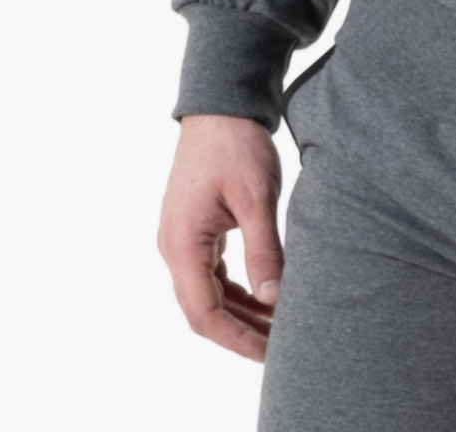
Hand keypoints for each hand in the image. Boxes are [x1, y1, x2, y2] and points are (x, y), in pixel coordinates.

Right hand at [158, 113, 283, 361]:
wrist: (221, 104)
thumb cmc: (237, 145)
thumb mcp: (256, 197)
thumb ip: (264, 251)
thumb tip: (274, 299)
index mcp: (183, 243)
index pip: (204, 312)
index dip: (236, 339)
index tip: (269, 352)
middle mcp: (175, 247)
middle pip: (203, 309)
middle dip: (240, 332)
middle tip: (281, 346)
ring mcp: (182, 239)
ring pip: (208, 293)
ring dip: (240, 312)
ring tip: (278, 325)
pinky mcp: (195, 229)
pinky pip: (211, 273)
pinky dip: (237, 290)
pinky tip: (265, 296)